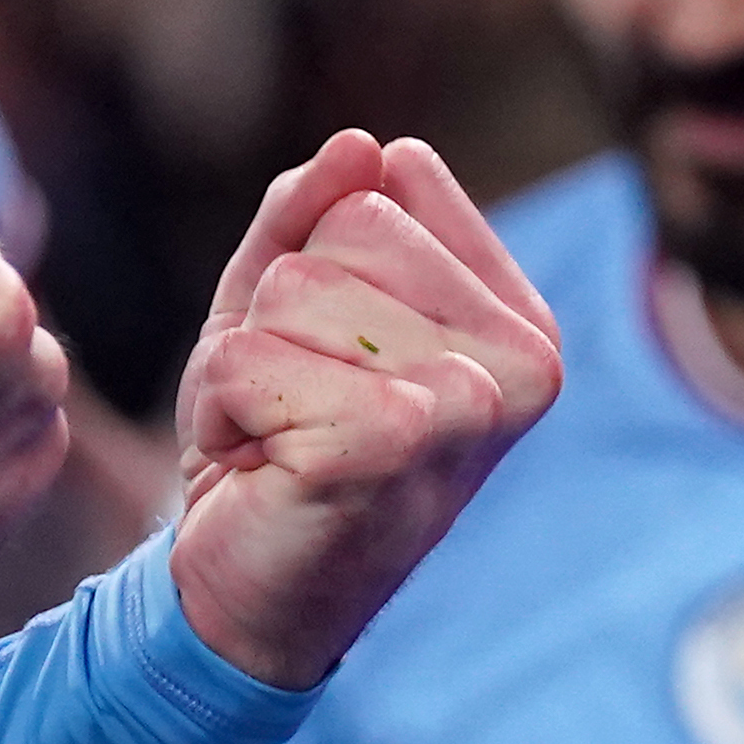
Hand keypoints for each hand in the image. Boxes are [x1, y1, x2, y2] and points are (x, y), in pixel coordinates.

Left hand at [166, 133, 565, 691]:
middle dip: (282, 313)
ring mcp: (467, 404)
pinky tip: (262, 466)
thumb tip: (362, 147)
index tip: (331, 356)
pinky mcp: (387, 443)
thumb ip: (313, 211)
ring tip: (284, 436)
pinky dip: (220, 411)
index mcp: (521, 319)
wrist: (251, 596)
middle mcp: (523, 362)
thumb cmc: (279, 441)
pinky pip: (243, 357)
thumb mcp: (286, 306)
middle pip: (345, 228)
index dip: (317, 259)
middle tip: (301, 406)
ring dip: (250, 364)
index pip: (386, 185)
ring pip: (291, 286)